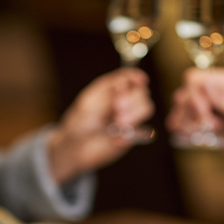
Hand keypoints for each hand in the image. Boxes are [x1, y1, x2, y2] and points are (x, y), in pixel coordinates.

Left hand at [48, 68, 153, 184]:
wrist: (76, 146)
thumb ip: (108, 93)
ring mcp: (129, 117)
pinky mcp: (132, 134)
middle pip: (142, 91)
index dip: (136, 77)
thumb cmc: (79, 122)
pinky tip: (117, 136)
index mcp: (112, 88)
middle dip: (133, 98)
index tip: (140, 81)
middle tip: (118, 107)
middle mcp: (123, 101)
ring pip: (147, 108)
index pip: (130, 77)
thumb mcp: (90, 103)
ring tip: (119, 122)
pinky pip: (142, 130)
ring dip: (135, 113)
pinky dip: (132, 132)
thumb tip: (124, 84)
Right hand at [166, 67, 223, 166]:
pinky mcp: (199, 118)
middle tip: (209, 126)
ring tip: (202, 133)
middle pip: (183, 93)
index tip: (205, 117)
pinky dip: (182, 129)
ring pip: (179, 107)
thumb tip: (205, 84)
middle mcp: (212, 89)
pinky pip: (179, 120)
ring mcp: (204, 104)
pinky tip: (192, 136)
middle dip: (190, 113)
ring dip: (186, 122)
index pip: (193, 79)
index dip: (193, 97)